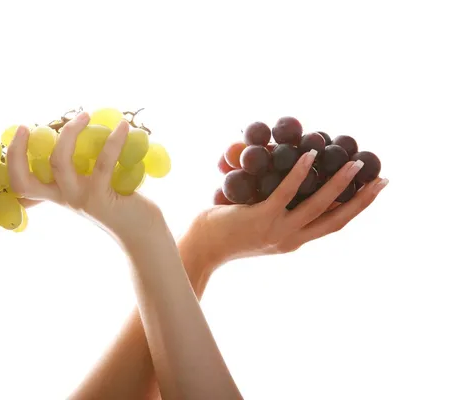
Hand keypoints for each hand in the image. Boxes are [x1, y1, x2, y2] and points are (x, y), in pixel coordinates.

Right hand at [6, 112, 164, 243]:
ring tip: (85, 115)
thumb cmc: (124, 205)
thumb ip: (90, 169)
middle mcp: (65, 198)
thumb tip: (95, 133)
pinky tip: (124, 126)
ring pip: (59, 163)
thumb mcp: (98, 186)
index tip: (22, 131)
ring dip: (70, 132)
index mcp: (60, 194)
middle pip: (24, 180)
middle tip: (28, 126)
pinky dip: (114, 140)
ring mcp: (81, 199)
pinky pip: (103, 163)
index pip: (22, 184)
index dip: (13, 159)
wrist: (144, 234)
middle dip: (18, 151)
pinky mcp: (102, 198)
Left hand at [193, 150, 388, 267]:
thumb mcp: (257, 223)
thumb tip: (282, 177)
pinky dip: (299, 174)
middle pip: (336, 220)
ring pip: (317, 206)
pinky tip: (308, 156)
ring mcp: (277, 230)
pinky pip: (285, 193)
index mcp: (293, 240)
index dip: (355, 208)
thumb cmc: (223, 233)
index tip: (372, 191)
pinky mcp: (261, 218)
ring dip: (338, 183)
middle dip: (362, 200)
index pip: (332, 224)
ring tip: (354, 163)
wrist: (200, 250)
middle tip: (381, 179)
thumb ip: (275, 208)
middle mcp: (291, 239)